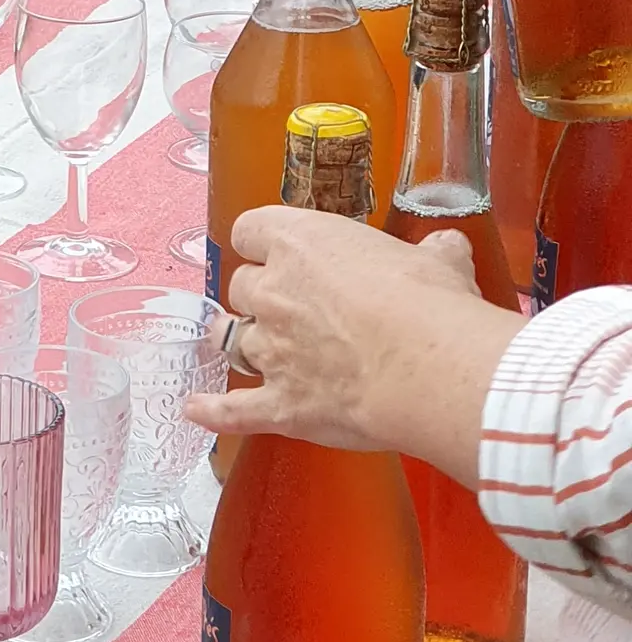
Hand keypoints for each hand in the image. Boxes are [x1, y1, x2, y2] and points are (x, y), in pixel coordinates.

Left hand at [185, 206, 523, 481]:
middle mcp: (273, 293)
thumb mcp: (440, 264)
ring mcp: (271, 351)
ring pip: (234, 340)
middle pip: (243, 286)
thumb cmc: (433, 307)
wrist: (431, 371)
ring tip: (258, 348)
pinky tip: (194, 410)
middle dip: (262, 295)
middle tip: (293, 306)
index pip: (252, 229)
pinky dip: (214, 412)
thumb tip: (446, 248)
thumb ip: (433, 253)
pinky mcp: (281, 404)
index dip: (263, 241)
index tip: (276, 249)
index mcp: (301, 244)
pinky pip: (234, 409)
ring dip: (245, 343)